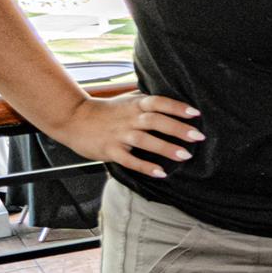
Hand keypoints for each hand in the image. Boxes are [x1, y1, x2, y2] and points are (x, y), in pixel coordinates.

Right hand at [54, 93, 202, 178]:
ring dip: (165, 148)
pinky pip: (129, 160)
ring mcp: (119, 135)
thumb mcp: (127, 100)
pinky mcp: (110, 150)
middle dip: (178, 128)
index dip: (176, 107)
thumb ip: (147, 101)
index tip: (195, 113)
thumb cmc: (107, 111)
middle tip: (198, 136)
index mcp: (135, 105)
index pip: (158, 102)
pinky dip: (145, 166)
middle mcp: (128, 118)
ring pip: (144, 140)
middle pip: (155, 121)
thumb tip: (174, 99)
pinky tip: (161, 172)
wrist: (73, 118)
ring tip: (185, 155)